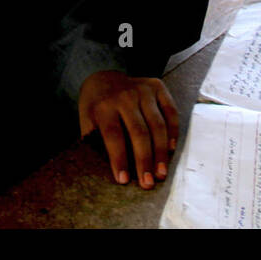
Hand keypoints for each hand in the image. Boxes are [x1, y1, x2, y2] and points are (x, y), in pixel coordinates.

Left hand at [78, 71, 179, 188]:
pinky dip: (173, 131)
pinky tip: (172, 149)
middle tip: (148, 183)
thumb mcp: (87, 121)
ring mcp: (143, 89)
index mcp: (103, 105)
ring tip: (161, 173)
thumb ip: (96, 142)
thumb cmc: (96, 107)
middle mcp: (125, 95)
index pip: (114, 135)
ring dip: (161, 151)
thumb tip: (110, 171)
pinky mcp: (158, 86)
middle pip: (139, 132)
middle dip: (145, 160)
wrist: (104, 76)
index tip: (124, 180)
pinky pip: (170, 111)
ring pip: (157, 124)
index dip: (119, 159)